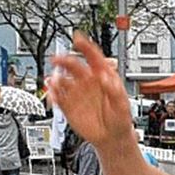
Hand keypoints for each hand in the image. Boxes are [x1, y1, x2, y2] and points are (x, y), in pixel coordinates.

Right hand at [48, 33, 134, 150]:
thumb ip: (114, 90)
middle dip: (65, 59)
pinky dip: (52, 93)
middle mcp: (87, 82)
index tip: (78, 37)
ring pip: (62, 79)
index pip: (94, 57)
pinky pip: (57, 96)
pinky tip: (52, 93)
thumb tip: (104, 77)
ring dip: (56, 78)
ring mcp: (77, 93)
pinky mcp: (68, 105)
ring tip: (55, 80)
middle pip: (73, 65)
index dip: (85, 46)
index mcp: (102, 77)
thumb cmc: (120, 119)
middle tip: (58, 58)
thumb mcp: (122, 104)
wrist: (113, 137)